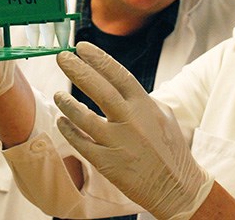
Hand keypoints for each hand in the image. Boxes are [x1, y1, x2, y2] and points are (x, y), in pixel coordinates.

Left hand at [55, 42, 213, 219]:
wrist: (177, 187)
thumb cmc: (170, 149)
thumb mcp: (163, 116)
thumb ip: (141, 99)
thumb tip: (119, 84)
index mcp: (145, 106)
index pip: (118, 74)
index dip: (98, 59)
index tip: (82, 47)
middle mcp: (131, 121)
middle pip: (99, 90)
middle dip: (78, 70)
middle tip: (62, 57)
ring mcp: (118, 143)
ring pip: (84, 118)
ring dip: (67, 103)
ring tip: (58, 93)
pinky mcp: (107, 163)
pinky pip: (81, 143)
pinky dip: (69, 130)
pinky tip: (62, 121)